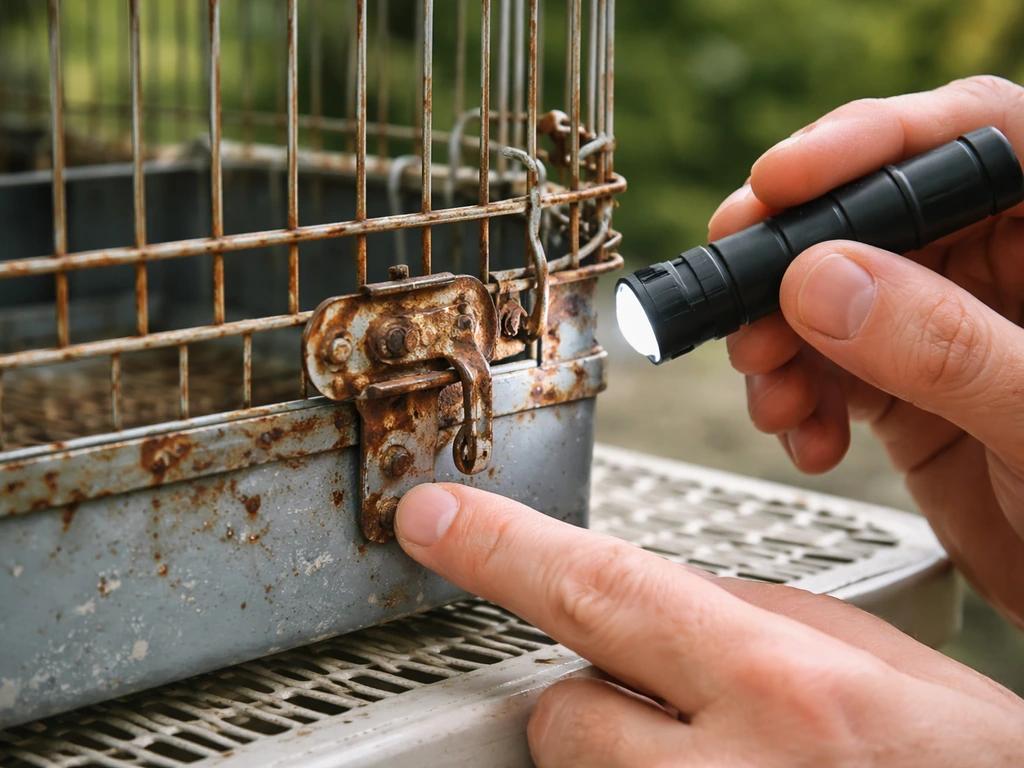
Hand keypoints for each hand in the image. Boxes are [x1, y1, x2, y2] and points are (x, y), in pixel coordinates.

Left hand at [394, 483, 1023, 766]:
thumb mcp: (887, 668)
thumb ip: (758, 615)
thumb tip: (660, 595)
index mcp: (787, 688)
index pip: (602, 587)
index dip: (500, 545)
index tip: (432, 517)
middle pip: (564, 710)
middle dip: (597, 699)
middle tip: (674, 712)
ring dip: (622, 763)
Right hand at [708, 75, 1023, 628]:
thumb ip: (946, 347)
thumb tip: (820, 280)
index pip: (974, 134)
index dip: (871, 141)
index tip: (781, 181)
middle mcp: (1001, 267)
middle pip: (875, 214)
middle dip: (789, 257)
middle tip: (734, 292)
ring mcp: (948, 328)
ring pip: (831, 294)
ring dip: (779, 339)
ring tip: (769, 389)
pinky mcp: (907, 388)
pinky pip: (826, 369)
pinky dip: (795, 399)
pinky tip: (805, 437)